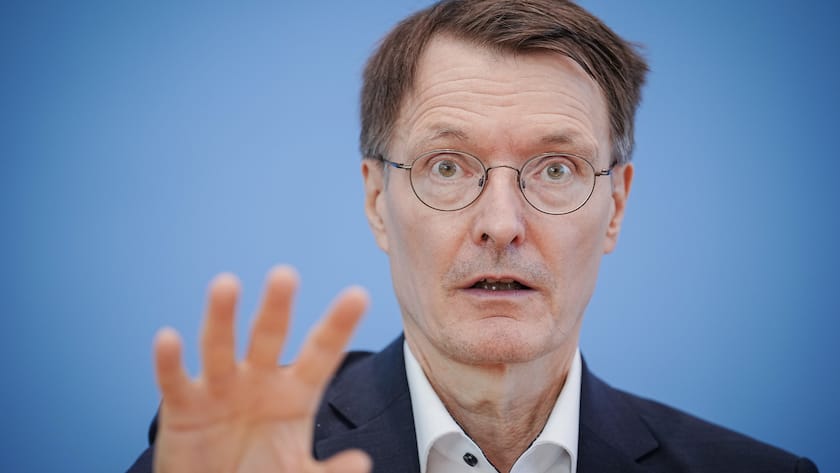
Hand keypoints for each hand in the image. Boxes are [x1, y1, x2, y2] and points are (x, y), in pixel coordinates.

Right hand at [152, 266, 370, 472]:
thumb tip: (362, 461)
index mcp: (295, 393)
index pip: (321, 352)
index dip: (339, 326)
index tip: (359, 295)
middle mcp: (259, 381)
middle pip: (269, 337)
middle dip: (276, 307)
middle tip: (285, 275)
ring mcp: (220, 389)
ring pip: (220, 347)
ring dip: (222, 317)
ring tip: (226, 284)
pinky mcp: (183, 407)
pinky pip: (176, 381)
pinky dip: (170, 362)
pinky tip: (168, 338)